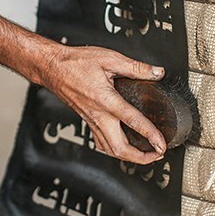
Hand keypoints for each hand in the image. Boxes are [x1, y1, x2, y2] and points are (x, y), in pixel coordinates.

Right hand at [39, 44, 167, 164]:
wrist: (52, 68)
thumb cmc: (75, 63)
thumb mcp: (109, 58)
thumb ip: (135, 67)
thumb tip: (156, 72)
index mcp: (106, 100)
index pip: (132, 122)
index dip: (150, 135)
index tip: (162, 143)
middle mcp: (98, 115)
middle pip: (119, 148)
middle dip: (141, 157)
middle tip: (157, 153)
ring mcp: (91, 120)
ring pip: (109, 149)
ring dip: (129, 157)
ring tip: (145, 155)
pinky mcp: (87, 121)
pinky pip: (101, 142)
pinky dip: (114, 150)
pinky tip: (122, 147)